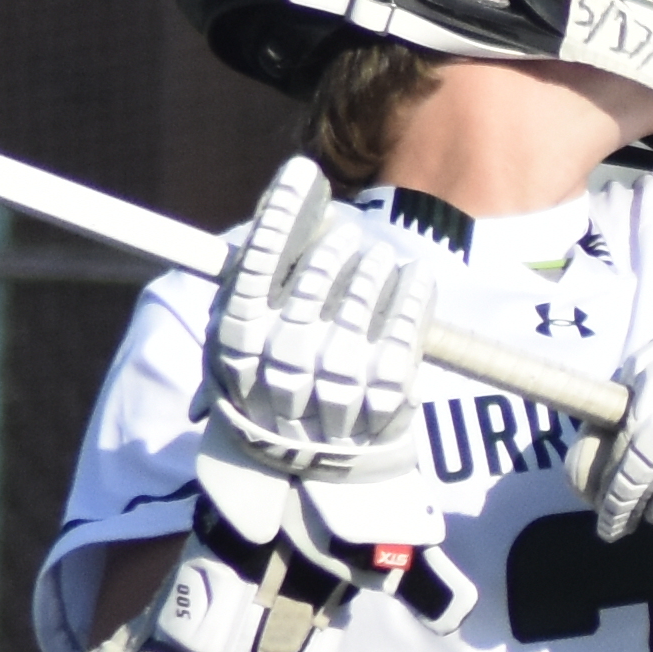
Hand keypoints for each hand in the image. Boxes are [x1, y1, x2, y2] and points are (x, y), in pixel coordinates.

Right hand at [198, 153, 442, 554]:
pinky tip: (413, 277)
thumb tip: (288, 199)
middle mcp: (281, 372)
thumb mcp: (245, 340)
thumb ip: (254, 279)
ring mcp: (334, 394)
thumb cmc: (273, 388)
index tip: (303, 173)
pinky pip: (404, 340)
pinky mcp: (382, 409)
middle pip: (312, 284)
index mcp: (238, 348)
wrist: (305, 477)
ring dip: (374, 270)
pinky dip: (412, 300)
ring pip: (359, 308)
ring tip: (378, 259)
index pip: (255, 269)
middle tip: (347, 232)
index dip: (281, 216)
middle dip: (335, 247)